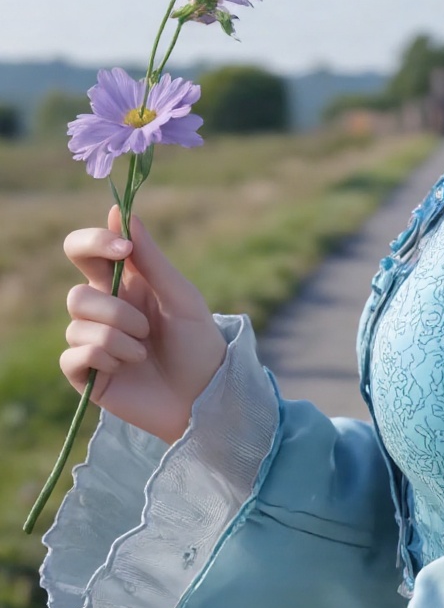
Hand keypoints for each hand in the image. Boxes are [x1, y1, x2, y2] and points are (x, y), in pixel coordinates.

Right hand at [61, 208, 226, 445]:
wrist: (206, 396)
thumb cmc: (198, 343)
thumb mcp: (181, 296)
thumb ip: (151, 258)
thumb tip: (121, 212)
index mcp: (122, 284)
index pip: (84, 250)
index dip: (94, 241)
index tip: (123, 249)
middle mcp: (102, 310)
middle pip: (76, 294)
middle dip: (114, 309)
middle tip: (147, 326)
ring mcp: (91, 342)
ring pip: (77, 325)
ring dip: (118, 338)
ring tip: (143, 352)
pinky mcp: (85, 374)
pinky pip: (73, 355)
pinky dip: (104, 359)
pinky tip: (125, 369)